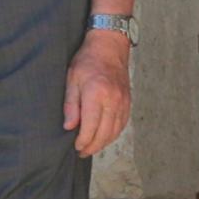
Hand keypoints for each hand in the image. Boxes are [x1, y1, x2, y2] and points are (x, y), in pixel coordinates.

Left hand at [62, 29, 130, 158]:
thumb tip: (70, 127)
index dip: (83, 141)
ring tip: (91, 147)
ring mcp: (123, 102)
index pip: (91, 127)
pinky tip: (104, 137)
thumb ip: (71, 104)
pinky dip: (113, 134)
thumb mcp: (72, 79)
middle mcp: (113, 100)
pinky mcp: (128, 102)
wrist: (109, 46)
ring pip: (115, 131)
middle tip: (82, 152)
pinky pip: (122, 124)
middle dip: (93, 146)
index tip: (76, 146)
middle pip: (104, 133)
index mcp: (97, 93)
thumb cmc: (88, 60)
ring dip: (103, 143)